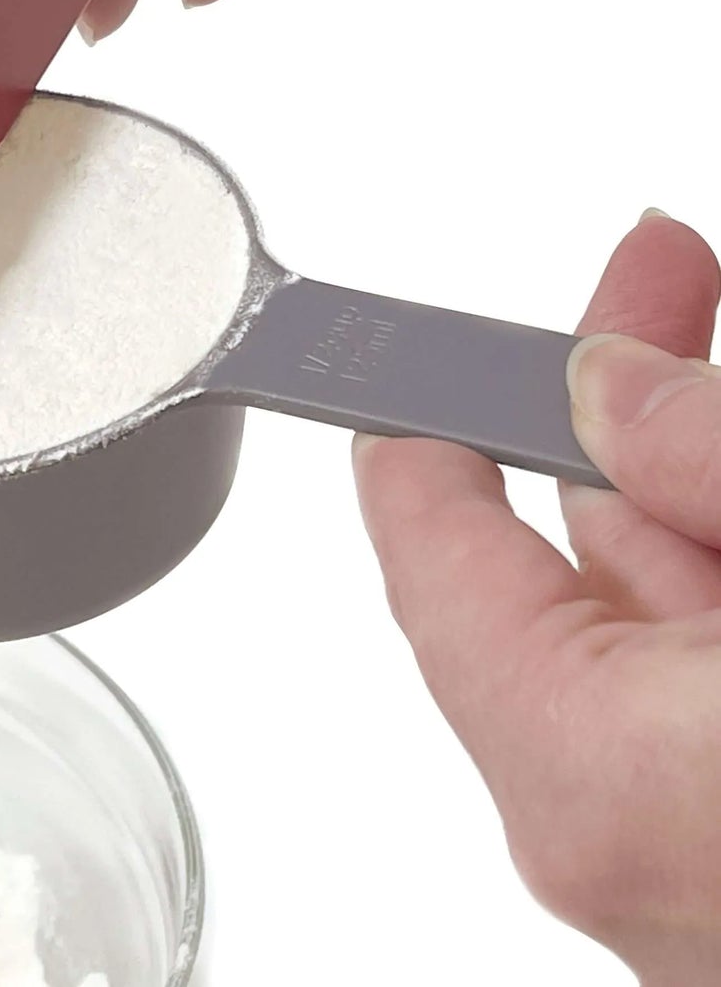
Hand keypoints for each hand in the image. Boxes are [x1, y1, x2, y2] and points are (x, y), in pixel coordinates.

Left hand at [355, 212, 720, 985]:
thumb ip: (712, 465)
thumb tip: (617, 392)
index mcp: (597, 767)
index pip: (435, 547)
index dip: (434, 415)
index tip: (437, 337)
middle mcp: (627, 830)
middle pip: (573, 557)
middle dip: (629, 406)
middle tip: (666, 278)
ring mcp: (704, 849)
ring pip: (674, 609)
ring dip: (708, 486)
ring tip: (714, 350)